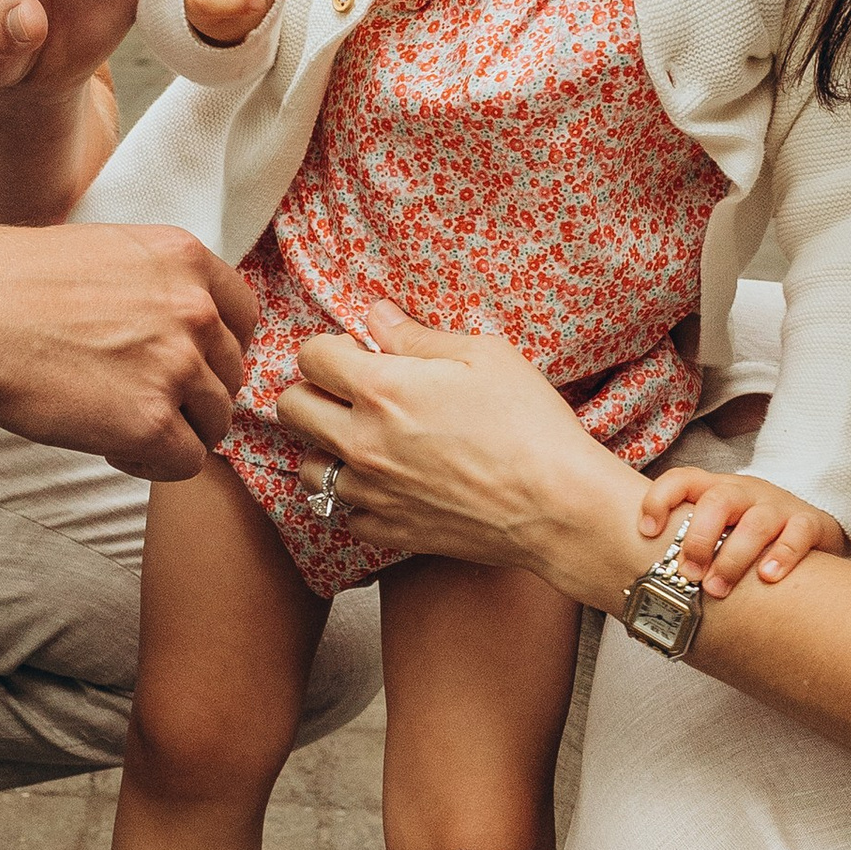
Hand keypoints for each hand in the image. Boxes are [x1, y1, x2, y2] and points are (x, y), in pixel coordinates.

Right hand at [0, 221, 252, 477]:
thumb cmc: (5, 284)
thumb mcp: (101, 252)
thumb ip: (154, 285)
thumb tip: (181, 330)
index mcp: (183, 257)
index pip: (243, 317)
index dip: (214, 350)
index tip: (181, 366)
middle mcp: (193, 308)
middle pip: (230, 374)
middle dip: (191, 395)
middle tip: (135, 400)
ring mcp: (177, 365)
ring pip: (215, 422)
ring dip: (174, 431)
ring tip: (115, 422)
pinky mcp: (151, 422)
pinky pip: (185, 462)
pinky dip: (151, 463)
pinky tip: (107, 444)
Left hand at [274, 299, 645, 605]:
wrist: (558, 507)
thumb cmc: (530, 425)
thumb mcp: (484, 356)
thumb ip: (418, 337)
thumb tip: (376, 318)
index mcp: (381, 390)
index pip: (310, 357)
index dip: (332, 347)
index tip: (359, 353)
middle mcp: (363, 442)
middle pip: (292, 409)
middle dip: (314, 391)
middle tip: (351, 391)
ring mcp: (372, 492)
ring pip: (309, 468)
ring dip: (327, 449)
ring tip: (366, 441)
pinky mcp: (389, 531)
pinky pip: (347, 513)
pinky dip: (359, 498)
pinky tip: (391, 484)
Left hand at [635, 465, 848, 597]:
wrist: (810, 532)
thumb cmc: (748, 538)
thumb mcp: (718, 530)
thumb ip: (687, 544)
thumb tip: (641, 582)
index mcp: (715, 490)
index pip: (682, 479)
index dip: (659, 499)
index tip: (647, 532)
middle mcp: (744, 493)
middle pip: (717, 500)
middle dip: (699, 539)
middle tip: (689, 575)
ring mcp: (777, 507)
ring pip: (755, 523)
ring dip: (733, 558)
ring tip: (718, 589)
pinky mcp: (808, 524)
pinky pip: (797, 534)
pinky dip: (782, 556)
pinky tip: (767, 578)